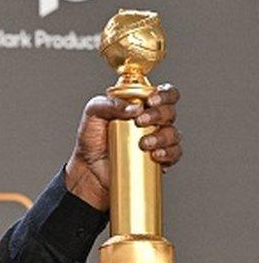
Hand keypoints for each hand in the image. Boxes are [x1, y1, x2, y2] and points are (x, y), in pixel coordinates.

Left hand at [65, 83, 182, 210]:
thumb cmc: (92, 139)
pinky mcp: (159, 159)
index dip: (164, 94)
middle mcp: (153, 121)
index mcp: (142, 105)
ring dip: (162, 136)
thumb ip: (108, 104)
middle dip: (158, 114)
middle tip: (140, 121)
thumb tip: (134, 108)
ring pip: (173, 134)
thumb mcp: (93, 114)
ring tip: (143, 143)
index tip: (151, 101)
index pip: (164, 94)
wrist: (89, 168)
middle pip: (170, 112)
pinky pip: (174, 154)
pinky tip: (156, 155)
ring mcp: (157, 141)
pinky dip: (168, 153)